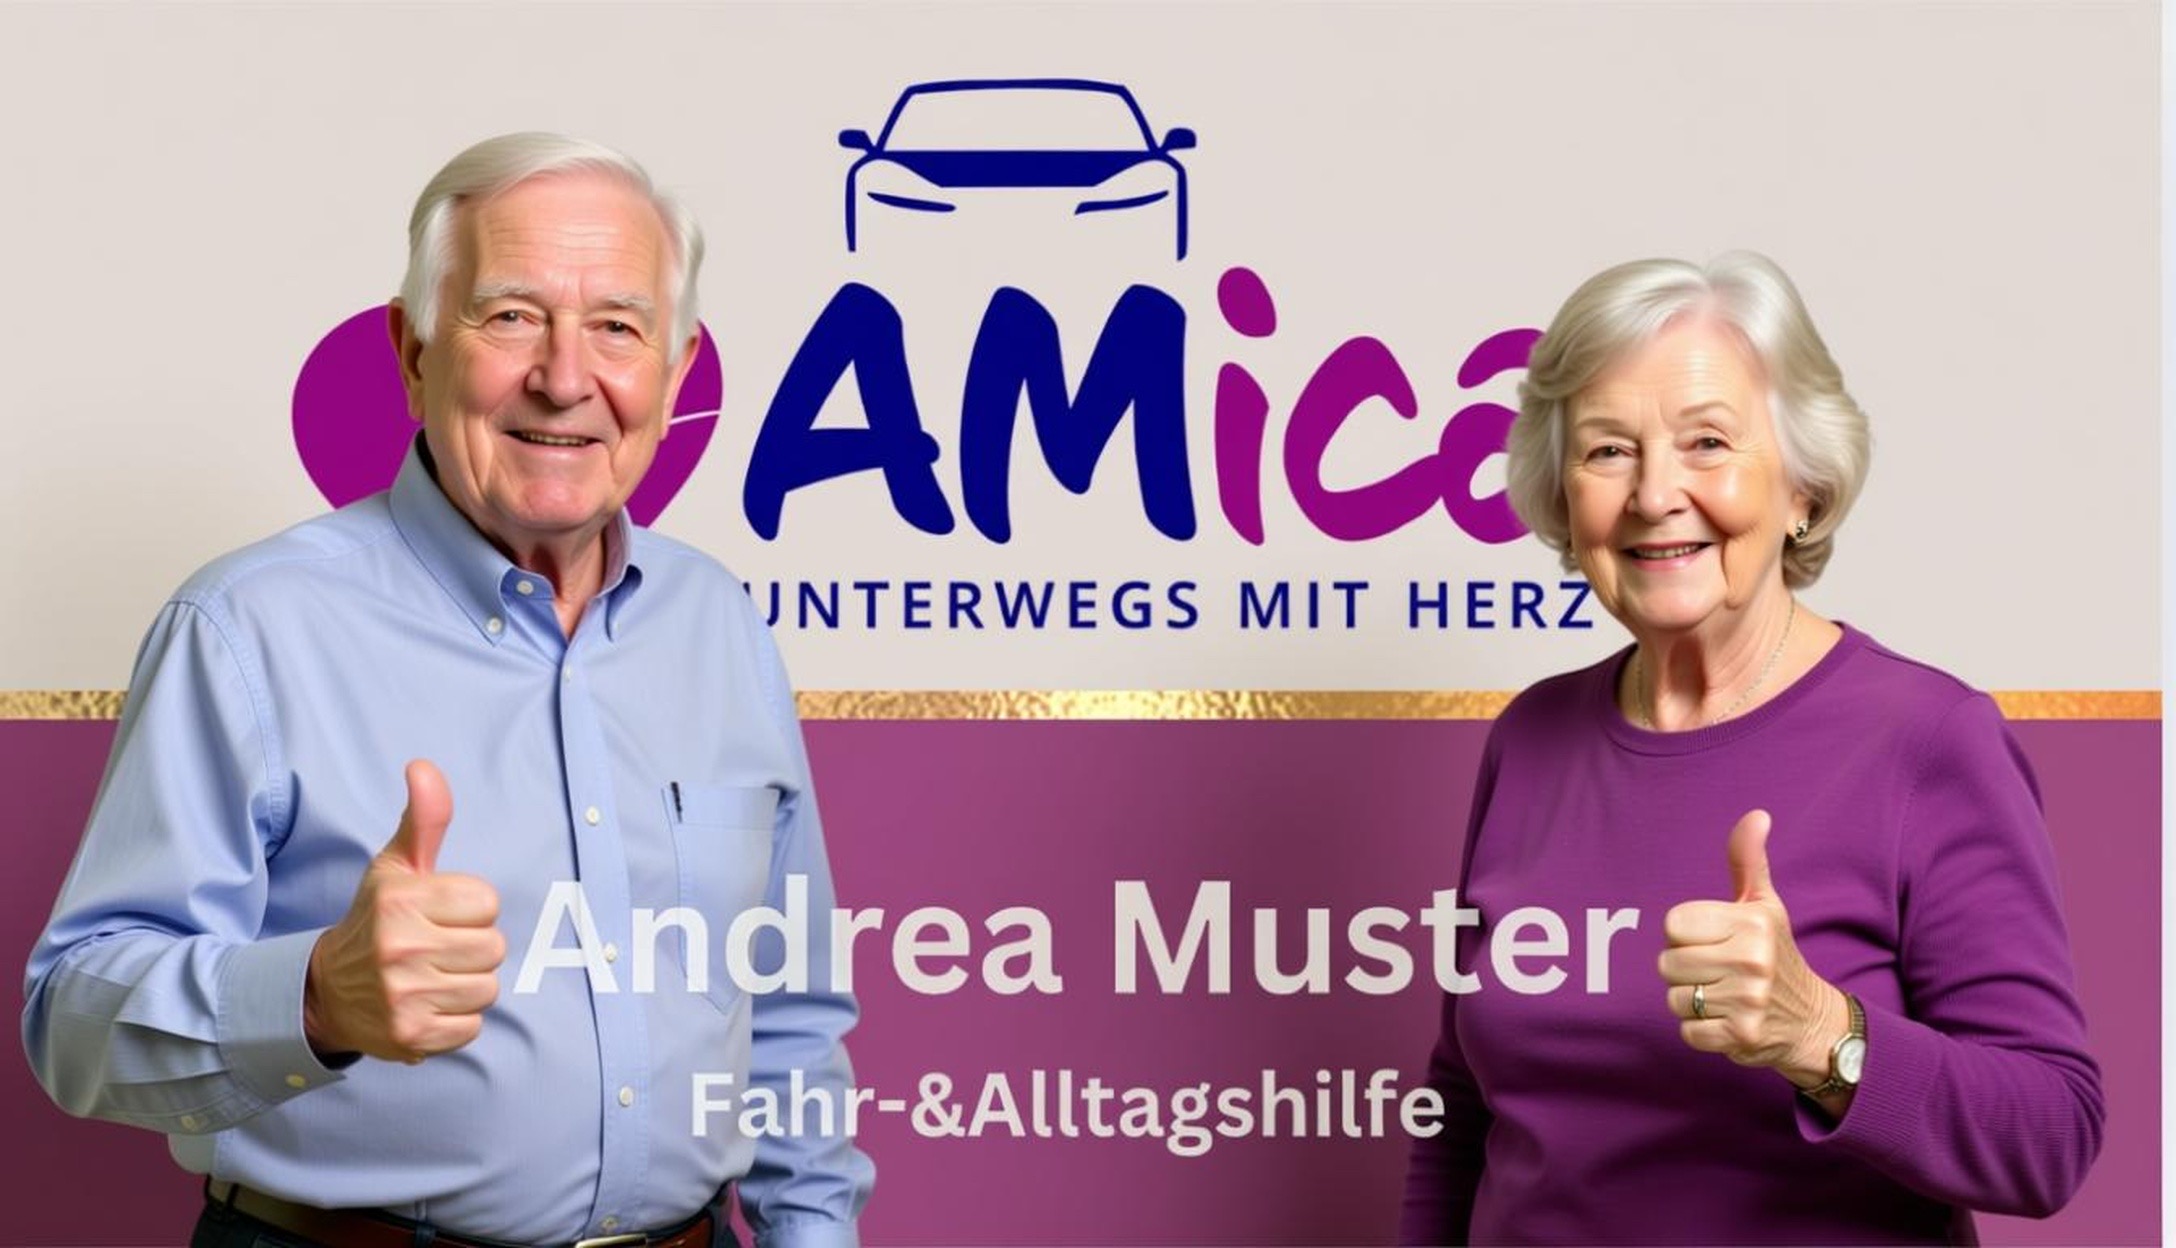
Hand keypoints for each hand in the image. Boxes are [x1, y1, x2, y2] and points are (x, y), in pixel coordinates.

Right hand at [304, 760, 504, 1062]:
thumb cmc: (374, 921)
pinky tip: (427, 1005)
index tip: (441, 914)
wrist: (327, 992)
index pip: (487, 902)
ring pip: (487, 988)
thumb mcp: (395, 867)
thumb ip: (423, 819)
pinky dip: (456, 1020)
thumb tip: (423, 766)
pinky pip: (471, 1027)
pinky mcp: (410, 1036)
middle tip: (437, 948)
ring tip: (432, 976)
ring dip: (467, 984)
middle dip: (473, 947)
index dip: (471, 908)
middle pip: (493, 948)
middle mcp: (400, 947)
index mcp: (401, 901)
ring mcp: (404, 995)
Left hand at [1658, 810, 1844, 1081]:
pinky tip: (1726, 1020)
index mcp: (1752, 923)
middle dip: (1686, 969)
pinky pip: (1687, 1032)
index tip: (1713, 940)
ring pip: (1676, 998)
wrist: (1812, 1021)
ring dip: (1692, 1001)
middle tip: (1718, 971)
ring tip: (1723, 995)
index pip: (1674, 923)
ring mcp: (1748, 1000)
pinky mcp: (1741, 1036)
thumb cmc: (1775, 954)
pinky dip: (1701, 1031)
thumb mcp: (1764, 905)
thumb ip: (1748, 861)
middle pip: (1668, 962)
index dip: (1686, 934)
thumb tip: (1756, 815)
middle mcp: (1752, 960)